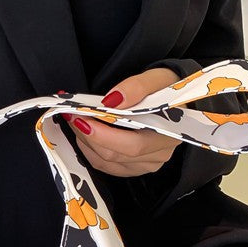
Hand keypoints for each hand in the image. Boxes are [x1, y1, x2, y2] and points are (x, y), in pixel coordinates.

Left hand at [61, 67, 181, 176]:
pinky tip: (85, 134)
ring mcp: (146, 164)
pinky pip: (106, 166)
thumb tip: (112, 101)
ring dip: (86, 142)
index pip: (132, 144)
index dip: (102, 135)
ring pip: (106, 162)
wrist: (175, 98)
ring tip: (76, 122)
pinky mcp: (134, 168)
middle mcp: (158, 155)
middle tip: (72, 116)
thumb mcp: (156, 78)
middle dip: (88, 135)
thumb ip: (136, 87)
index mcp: (169, 134)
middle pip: (114, 155)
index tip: (81, 117)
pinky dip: (90, 150)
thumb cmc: (167, 88)